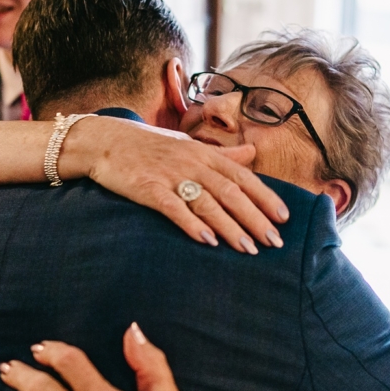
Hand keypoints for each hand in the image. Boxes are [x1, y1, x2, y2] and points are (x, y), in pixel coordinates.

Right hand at [60, 117, 289, 254]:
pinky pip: (174, 208)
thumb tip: (253, 153)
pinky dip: (191, 224)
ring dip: (230, 227)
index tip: (283, 218)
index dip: (265, 197)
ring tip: (248, 249)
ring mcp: (170, 175)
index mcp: (204, 153)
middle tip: (273, 242)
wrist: (105, 141)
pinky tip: (207, 241)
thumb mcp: (189, 144)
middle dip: (254, 218)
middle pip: (230, 193)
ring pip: (207, 203)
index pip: (242, 176)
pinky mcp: (147, 188)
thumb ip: (222, 154)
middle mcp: (191, 162)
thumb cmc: (150, 145)